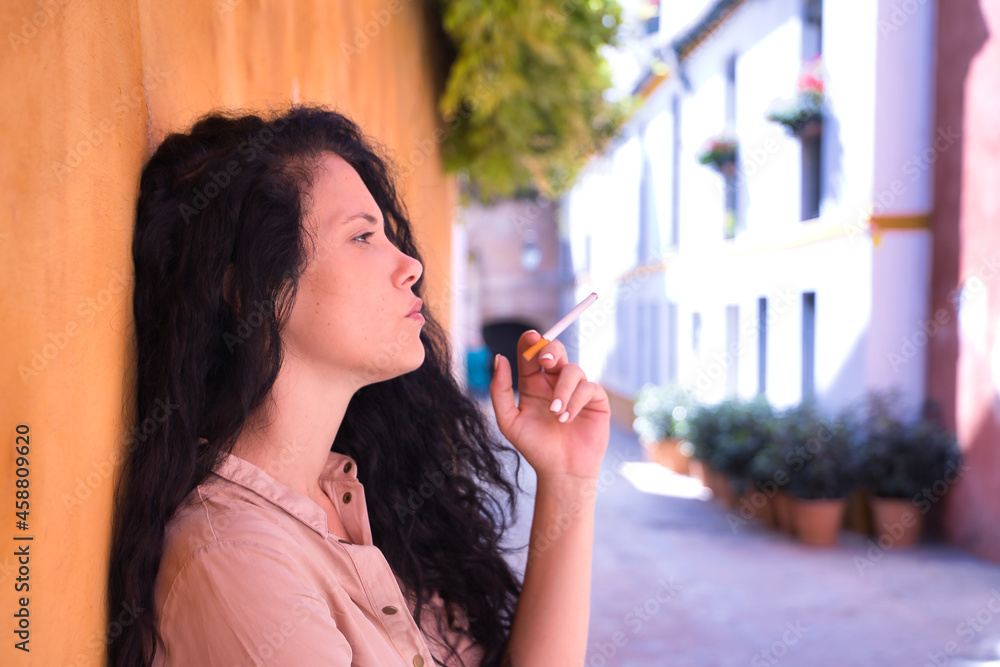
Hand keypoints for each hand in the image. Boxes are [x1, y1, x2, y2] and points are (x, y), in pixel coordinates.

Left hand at [489, 330, 609, 481]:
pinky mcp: (594, 400)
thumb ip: (500, 390)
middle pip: (555, 352)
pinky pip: (588, 387)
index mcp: (533, 384)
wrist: (561, 471)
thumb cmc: (534, 447)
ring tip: (555, 413)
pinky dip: (576, 401)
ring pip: (572, 369)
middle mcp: (554, 383)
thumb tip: (499, 357)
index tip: (530, 337)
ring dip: (562, 389)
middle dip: (550, 351)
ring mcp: (576, 390)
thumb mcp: (509, 420)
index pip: (531, 355)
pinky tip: (567, 419)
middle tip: (544, 361)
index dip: (530, 342)